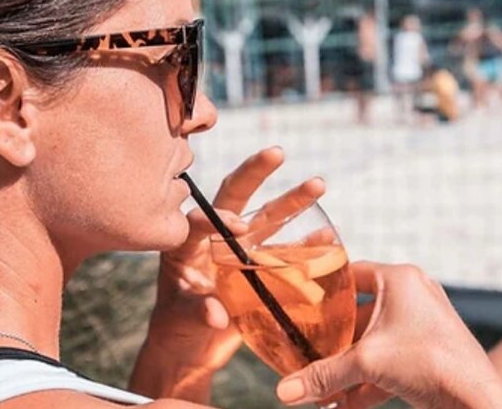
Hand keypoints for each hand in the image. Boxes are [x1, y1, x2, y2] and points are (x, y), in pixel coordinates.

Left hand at [130, 147, 325, 400]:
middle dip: (256, 173)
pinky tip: (326, 235)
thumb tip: (215, 314)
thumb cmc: (175, 329)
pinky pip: (286, 250)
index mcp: (187, 244)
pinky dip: (306, 243)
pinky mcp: (261, 269)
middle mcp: (215, 238)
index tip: (239, 228)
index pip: (199, 219)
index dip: (217, 219)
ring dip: (292, 201)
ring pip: (267, 218)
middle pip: (235, 197)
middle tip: (276, 152)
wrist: (190, 348)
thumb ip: (197, 312)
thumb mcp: (180, 320)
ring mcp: (240, 251)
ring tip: (318, 184)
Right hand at [275, 262, 501, 408]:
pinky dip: (367, 381)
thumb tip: (284, 392)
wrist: (476, 401)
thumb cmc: (431, 364)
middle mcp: (412, 294)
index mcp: (398, 279)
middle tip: (305, 355)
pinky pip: (388, 360)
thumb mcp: (366, 364)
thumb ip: (323, 375)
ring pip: (372, 342)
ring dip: (347, 368)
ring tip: (323, 391)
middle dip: (332, 343)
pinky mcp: (427, 351)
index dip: (321, 288)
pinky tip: (345, 405)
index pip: (349, 273)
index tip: (297, 303)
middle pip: (357, 314)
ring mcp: (421, 323)